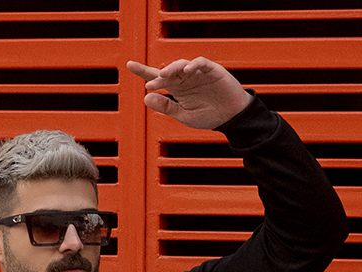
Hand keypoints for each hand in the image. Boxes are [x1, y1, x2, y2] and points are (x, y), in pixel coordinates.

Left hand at [126, 57, 251, 129]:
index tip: (129, 66)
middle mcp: (185, 78)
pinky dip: (193, 64)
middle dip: (158, 75)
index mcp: (178, 88)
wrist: (231, 117)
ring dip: (172, 68)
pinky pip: (200, 63)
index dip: (144, 72)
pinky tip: (186, 70)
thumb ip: (166, 107)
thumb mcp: (184, 115)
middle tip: (151, 82)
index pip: (158, 78)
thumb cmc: (209, 115)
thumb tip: (146, 97)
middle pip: (168, 71)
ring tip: (164, 75)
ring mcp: (198, 73)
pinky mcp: (212, 70)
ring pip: (181, 64)